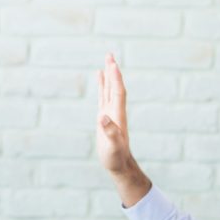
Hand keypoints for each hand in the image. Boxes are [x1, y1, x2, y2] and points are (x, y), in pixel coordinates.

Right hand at [96, 53, 129, 174]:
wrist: (119, 164)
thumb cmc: (116, 157)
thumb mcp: (113, 146)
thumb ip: (109, 132)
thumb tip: (102, 118)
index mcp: (118, 115)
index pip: (118, 92)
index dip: (115, 79)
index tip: (112, 64)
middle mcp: (115, 111)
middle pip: (115, 87)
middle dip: (112, 71)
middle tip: (109, 54)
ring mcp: (110, 113)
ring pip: (109, 89)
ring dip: (108, 75)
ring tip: (107, 59)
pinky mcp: (104, 117)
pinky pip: (103, 97)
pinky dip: (102, 86)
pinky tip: (100, 77)